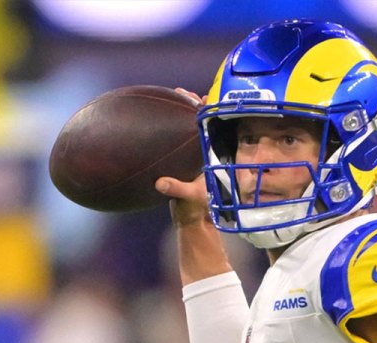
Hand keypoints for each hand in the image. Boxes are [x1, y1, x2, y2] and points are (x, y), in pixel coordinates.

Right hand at [156, 87, 210, 228]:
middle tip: (184, 92)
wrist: (195, 214)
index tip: (204, 99)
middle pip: (206, 121)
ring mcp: (198, 151)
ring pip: (196, 124)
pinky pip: (185, 132)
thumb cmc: (200, 204)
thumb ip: (177, 189)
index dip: (211, 112)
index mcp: (215, 155)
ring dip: (188, 108)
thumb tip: (160, 183)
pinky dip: (178, 120)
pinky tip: (167, 110)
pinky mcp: (189, 155)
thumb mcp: (191, 196)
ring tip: (179, 93)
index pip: (216, 128)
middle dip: (197, 104)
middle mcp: (209, 150)